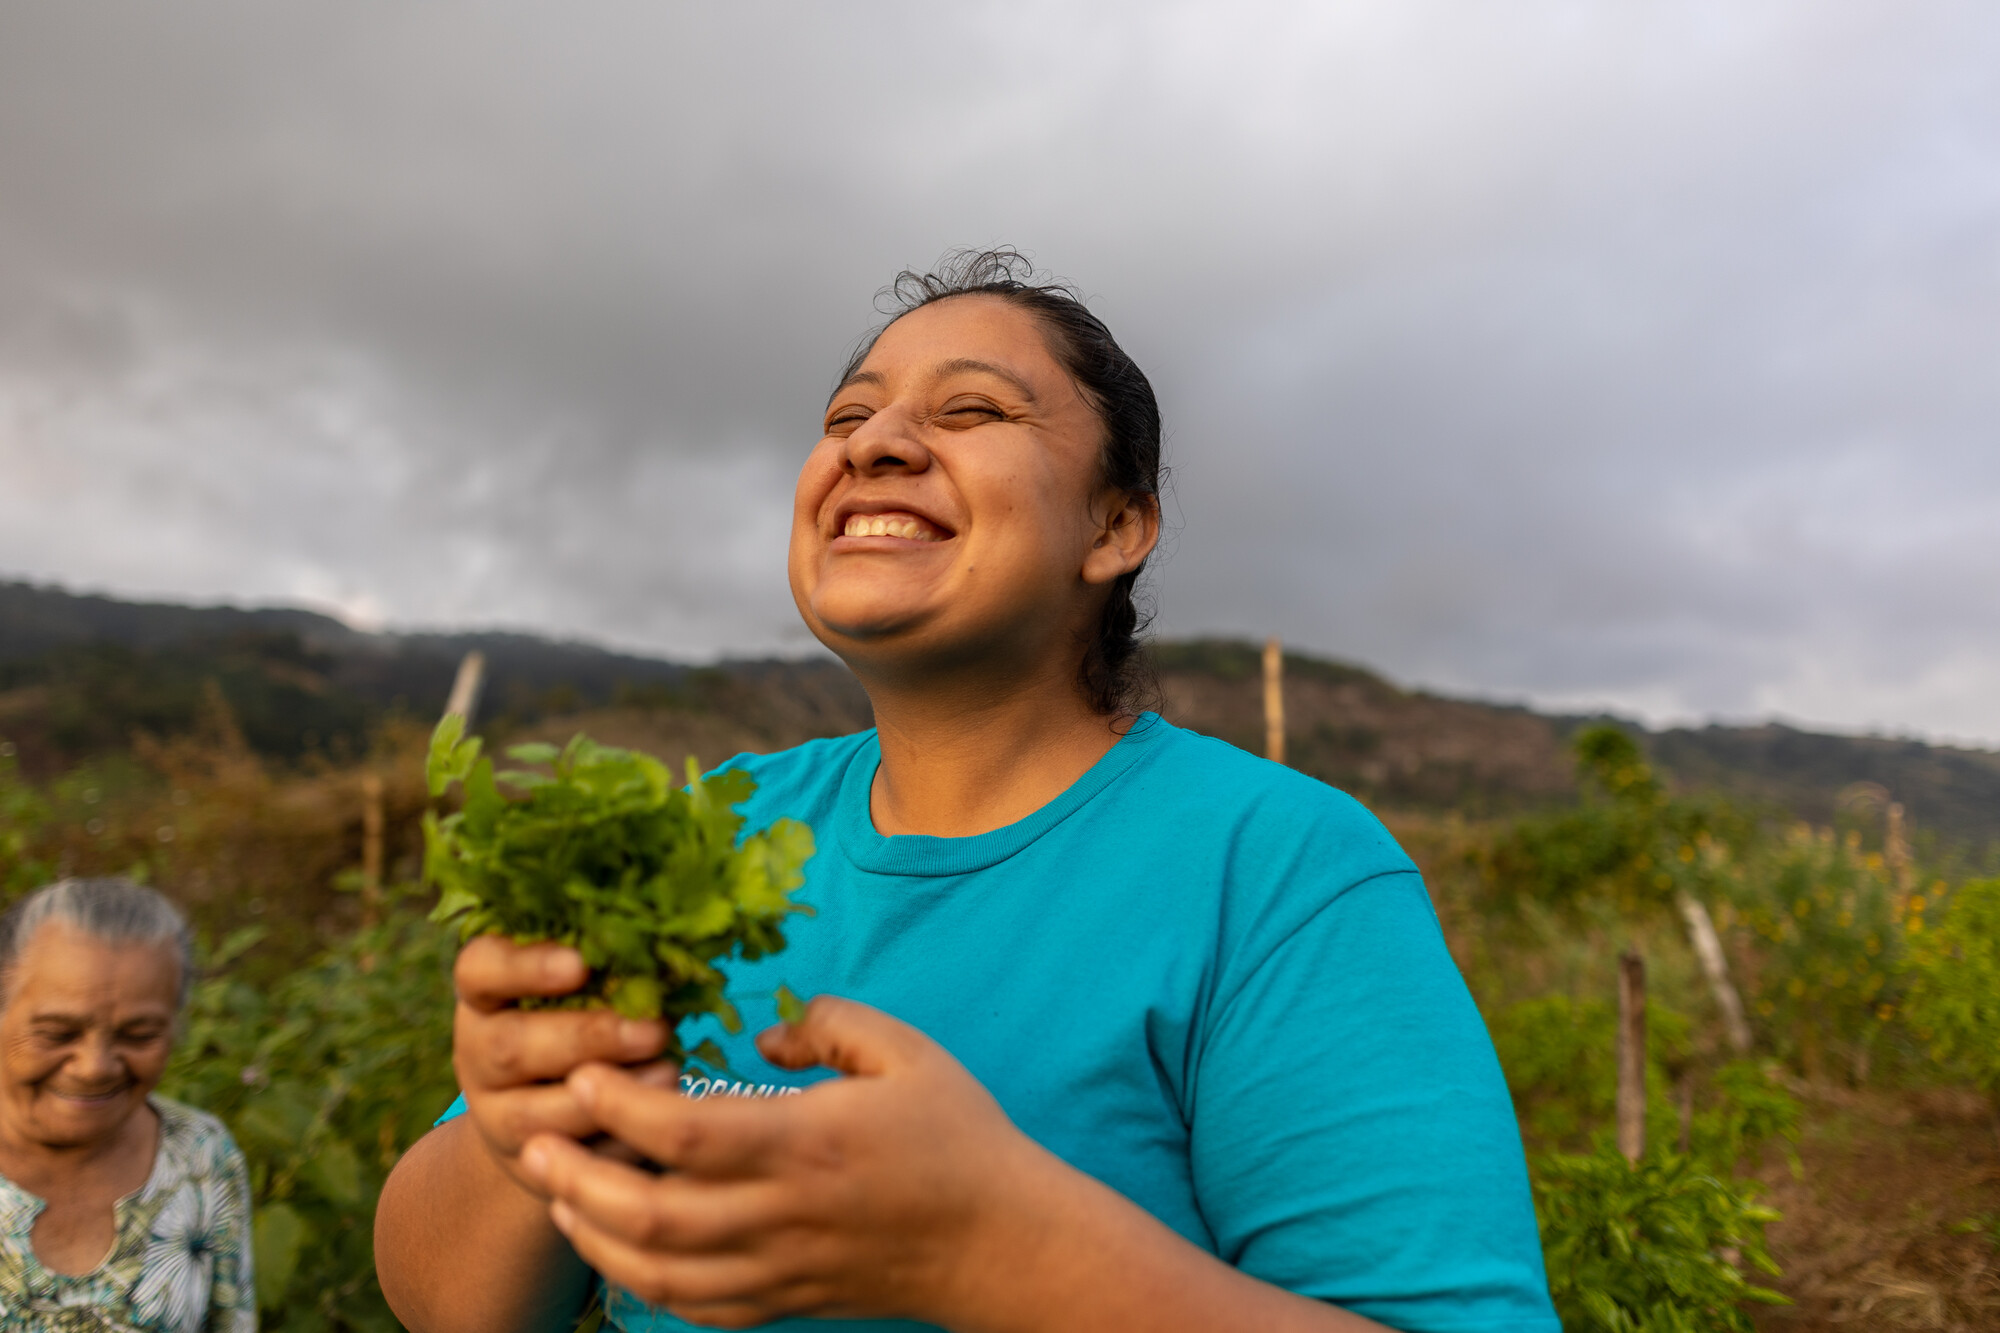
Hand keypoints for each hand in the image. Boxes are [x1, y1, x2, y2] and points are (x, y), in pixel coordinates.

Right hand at [452, 936, 670, 1196]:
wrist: (548, 1111)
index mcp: (484, 996)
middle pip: (509, 1046)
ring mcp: (494, 1116)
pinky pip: (567, 1162)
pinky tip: (658, 1125)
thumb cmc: (578, 1021)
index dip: (524, 966)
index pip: (479, 970)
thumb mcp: (580, 989)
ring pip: (532, 1115)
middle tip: (653, 1029)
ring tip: (668, 1073)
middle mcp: (477, 1054)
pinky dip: (615, 1145)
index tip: (581, 963)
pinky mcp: (528, 1166)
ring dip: (606, 1096)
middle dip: (588, 1037)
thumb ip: (605, 970)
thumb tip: (666, 956)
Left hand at [518, 996, 1058, 1329]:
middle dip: (577, 1177)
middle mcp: (784, 1214)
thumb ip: (828, 1024)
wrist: (1001, 1242)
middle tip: (538, 1139)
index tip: (585, 1074)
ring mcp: (780, 1268)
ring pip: (657, 1272)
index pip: (686, 1134)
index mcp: (809, 1143)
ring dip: (593, 1234)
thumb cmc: (960, 1138)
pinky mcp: (786, 1301)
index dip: (620, 1105)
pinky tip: (616, 1249)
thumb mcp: (906, 1052)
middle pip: (649, 1214)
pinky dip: (641, 1282)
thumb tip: (763, 1037)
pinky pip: (694, 1306)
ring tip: (558, 1192)